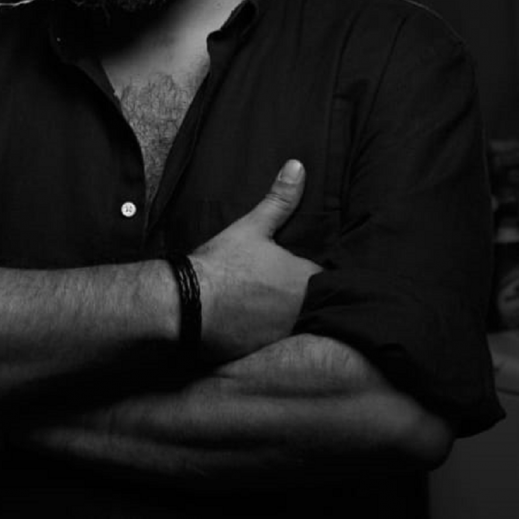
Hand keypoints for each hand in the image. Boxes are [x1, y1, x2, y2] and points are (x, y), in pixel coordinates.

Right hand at [190, 159, 320, 360]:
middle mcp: (302, 311)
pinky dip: (270, 335)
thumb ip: (280, 200)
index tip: (310, 270)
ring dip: (291, 317)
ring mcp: (284, 336)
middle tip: (289, 289)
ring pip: (298, 325)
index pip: (330, 279)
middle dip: (309, 298)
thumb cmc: (222, 263)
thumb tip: (298, 166)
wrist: (188, 303)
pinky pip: (277, 344)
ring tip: (274, 308)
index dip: (322, 275)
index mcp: (305, 279)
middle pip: (317, 305)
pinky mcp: (265, 353)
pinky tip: (257, 326)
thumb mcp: (253, 227)